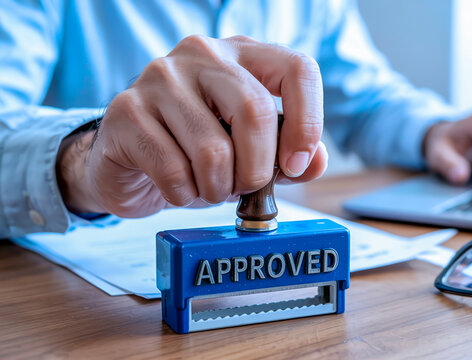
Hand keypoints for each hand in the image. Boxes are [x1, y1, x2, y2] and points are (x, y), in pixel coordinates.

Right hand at [56, 35, 326, 217]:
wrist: (130, 164)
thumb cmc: (196, 154)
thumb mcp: (249, 153)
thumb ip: (285, 158)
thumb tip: (315, 162)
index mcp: (242, 55)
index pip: (297, 69)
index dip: (308, 122)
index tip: (297, 164)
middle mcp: (202, 55)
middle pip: (254, 111)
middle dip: (257, 169)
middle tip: (245, 188)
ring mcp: (160, 77)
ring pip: (213, 149)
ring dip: (218, 187)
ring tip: (209, 188)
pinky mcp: (127, 110)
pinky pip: (173, 169)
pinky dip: (184, 194)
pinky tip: (179, 188)